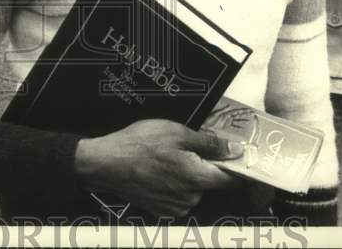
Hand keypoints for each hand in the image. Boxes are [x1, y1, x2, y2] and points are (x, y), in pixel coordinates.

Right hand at [74, 119, 243, 218]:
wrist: (106, 164)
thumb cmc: (140, 144)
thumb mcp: (176, 132)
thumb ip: (209, 143)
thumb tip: (235, 149)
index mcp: (198, 178)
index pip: (231, 179)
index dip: (235, 167)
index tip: (234, 156)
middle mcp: (191, 198)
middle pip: (209, 182)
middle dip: (202, 166)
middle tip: (184, 147)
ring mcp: (175, 207)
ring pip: (192, 189)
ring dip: (186, 175)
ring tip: (165, 158)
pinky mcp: (161, 210)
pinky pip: (177, 196)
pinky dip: (172, 184)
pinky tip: (157, 171)